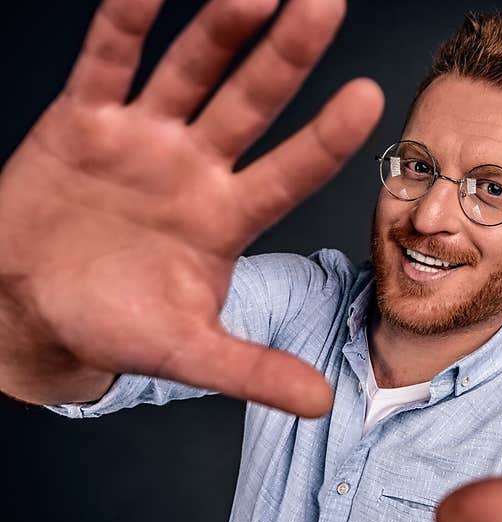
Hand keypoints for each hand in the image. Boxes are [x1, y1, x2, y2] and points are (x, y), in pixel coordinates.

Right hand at [0, 0, 381, 413]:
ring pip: (188, 72)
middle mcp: (195, 168)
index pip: (289, 173)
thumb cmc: (114, 324)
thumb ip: (251, 370)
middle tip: (326, 5)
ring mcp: (143, 139)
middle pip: (250, 102)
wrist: (31, 305)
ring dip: (219, 29)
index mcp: (226, 218)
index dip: (326, 139)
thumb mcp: (187, 351)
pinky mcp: (84, 119)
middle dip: (285, 56)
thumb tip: (321, 402)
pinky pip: (105, 63)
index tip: (369, 100)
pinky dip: (122, 25)